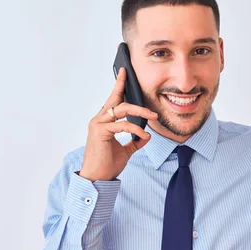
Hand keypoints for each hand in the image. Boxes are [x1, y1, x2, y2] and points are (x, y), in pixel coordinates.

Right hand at [79, 67, 158, 181]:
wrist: (98, 178)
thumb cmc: (107, 164)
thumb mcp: (126, 151)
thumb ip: (134, 141)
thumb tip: (146, 136)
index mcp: (104, 122)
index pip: (113, 100)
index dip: (119, 85)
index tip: (124, 72)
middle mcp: (99, 119)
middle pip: (118, 101)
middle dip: (136, 101)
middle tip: (153, 110)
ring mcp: (98, 124)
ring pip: (122, 109)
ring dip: (140, 112)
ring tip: (153, 118)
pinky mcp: (100, 131)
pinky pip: (123, 124)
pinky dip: (136, 129)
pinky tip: (142, 136)